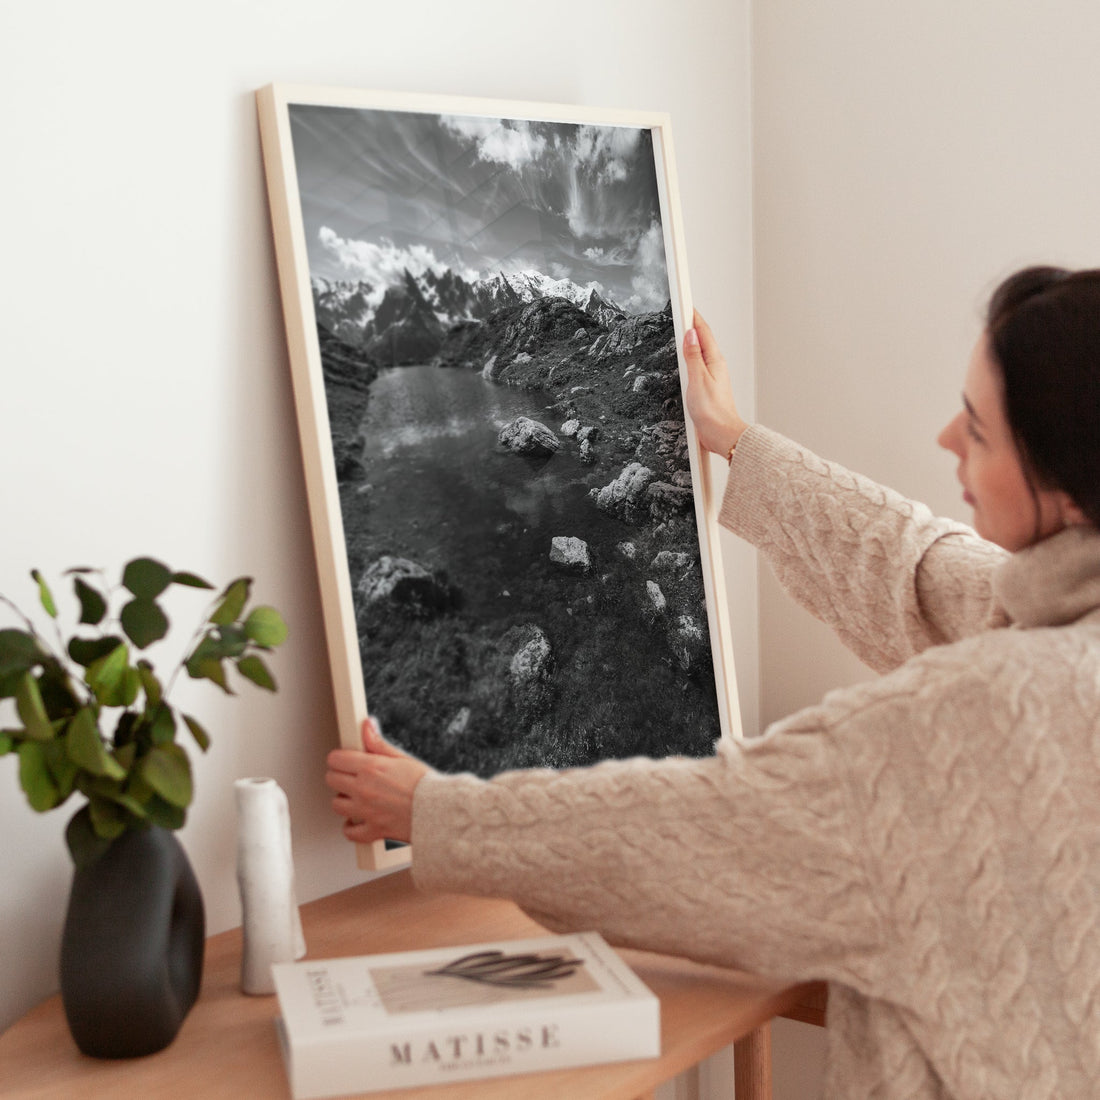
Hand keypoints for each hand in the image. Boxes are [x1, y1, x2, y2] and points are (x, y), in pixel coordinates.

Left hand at [325, 717, 430, 844]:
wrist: (440, 811)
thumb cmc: (425, 785)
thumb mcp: (401, 758)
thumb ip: (378, 743)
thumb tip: (367, 726)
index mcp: (371, 768)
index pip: (336, 759)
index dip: (340, 758)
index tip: (345, 760)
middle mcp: (364, 789)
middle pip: (331, 780)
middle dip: (339, 776)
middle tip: (351, 777)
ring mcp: (366, 811)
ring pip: (336, 805)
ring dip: (344, 800)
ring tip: (356, 797)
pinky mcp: (372, 830)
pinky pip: (349, 832)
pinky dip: (351, 827)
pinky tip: (358, 820)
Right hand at [683, 310, 748, 456]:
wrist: (721, 434)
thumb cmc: (713, 412)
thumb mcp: (698, 380)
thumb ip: (693, 356)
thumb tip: (690, 335)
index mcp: (714, 361)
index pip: (703, 332)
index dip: (694, 317)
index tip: (686, 304)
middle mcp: (715, 366)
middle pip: (703, 340)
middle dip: (692, 325)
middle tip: (683, 311)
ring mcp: (712, 377)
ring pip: (701, 352)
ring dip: (692, 341)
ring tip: (683, 330)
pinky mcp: (707, 387)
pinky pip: (698, 366)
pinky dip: (691, 358)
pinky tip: (686, 360)